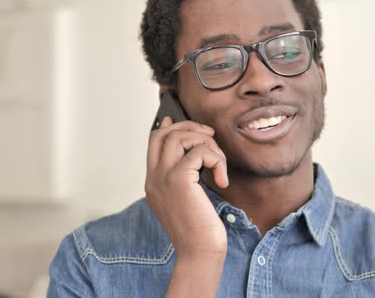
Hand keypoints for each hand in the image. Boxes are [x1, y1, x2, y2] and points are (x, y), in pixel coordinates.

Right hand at [144, 116, 228, 257]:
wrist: (200, 252)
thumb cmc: (199, 229)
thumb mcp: (187, 199)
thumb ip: (185, 177)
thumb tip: (194, 153)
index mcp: (153, 183)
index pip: (153, 143)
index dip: (169, 128)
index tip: (182, 122)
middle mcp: (153, 178)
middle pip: (163, 134)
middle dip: (189, 128)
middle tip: (210, 137)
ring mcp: (163, 178)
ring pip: (179, 137)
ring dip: (206, 144)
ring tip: (218, 164)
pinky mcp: (179, 179)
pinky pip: (199, 152)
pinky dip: (216, 160)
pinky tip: (222, 179)